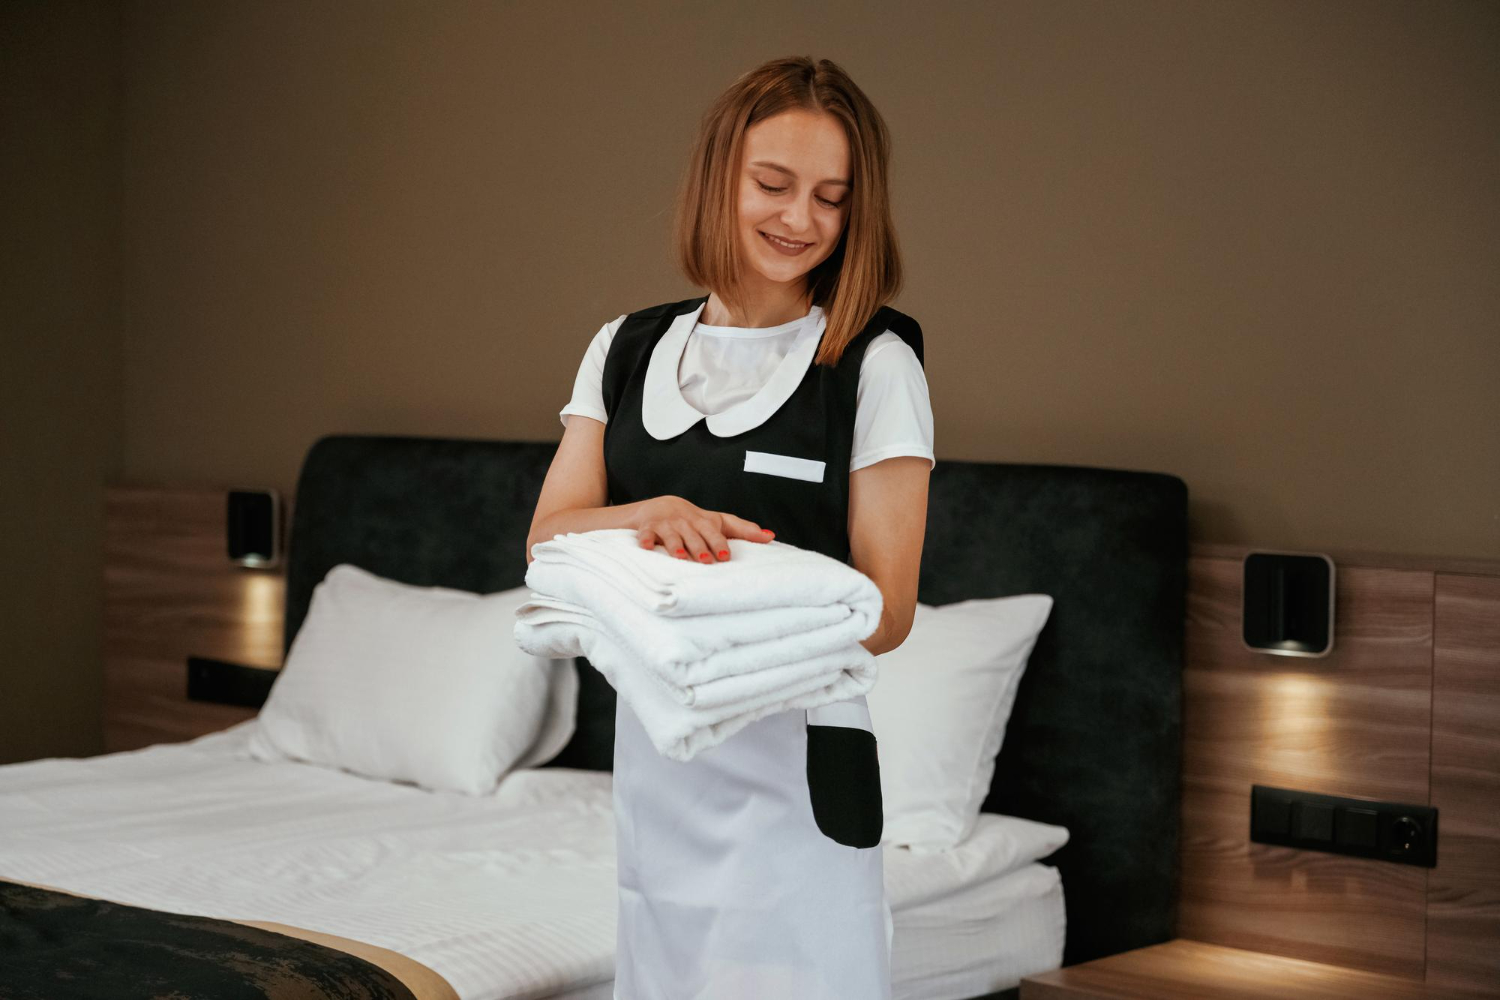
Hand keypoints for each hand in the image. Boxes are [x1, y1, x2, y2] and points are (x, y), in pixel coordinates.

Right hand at [633, 495, 774, 562]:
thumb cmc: (694, 521)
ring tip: (681, 558)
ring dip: (675, 546)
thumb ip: (743, 529)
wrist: (660, 506)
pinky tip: (646, 547)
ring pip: (671, 535)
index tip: (726, 556)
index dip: (719, 543)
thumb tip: (771, 536)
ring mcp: (666, 524)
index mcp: (703, 521)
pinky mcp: (647, 527)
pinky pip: (645, 534)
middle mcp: (685, 521)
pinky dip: (644, 540)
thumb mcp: (717, 522)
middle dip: (700, 547)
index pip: (713, 531)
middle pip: (693, 535)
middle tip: (707, 561)